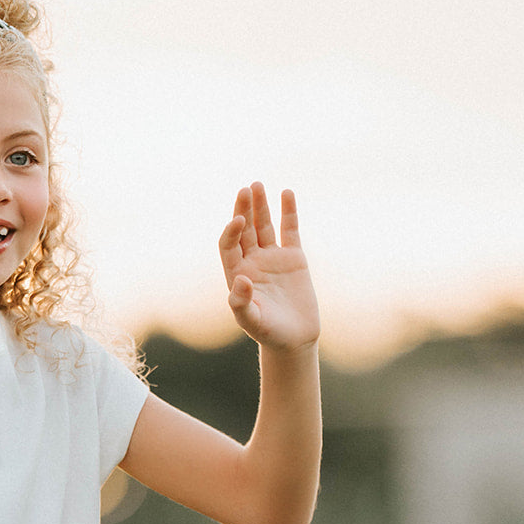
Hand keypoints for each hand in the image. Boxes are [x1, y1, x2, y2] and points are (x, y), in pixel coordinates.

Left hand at [219, 183, 319, 349]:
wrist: (294, 339)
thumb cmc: (269, 333)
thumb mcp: (252, 321)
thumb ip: (241, 303)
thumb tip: (240, 279)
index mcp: (237, 274)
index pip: (229, 245)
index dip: (232, 231)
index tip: (238, 221)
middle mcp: (252, 262)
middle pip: (245, 230)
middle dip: (244, 209)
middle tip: (246, 189)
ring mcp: (272, 258)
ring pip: (264, 226)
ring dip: (261, 206)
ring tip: (258, 185)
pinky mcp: (294, 257)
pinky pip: (290, 230)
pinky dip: (288, 212)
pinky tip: (287, 193)